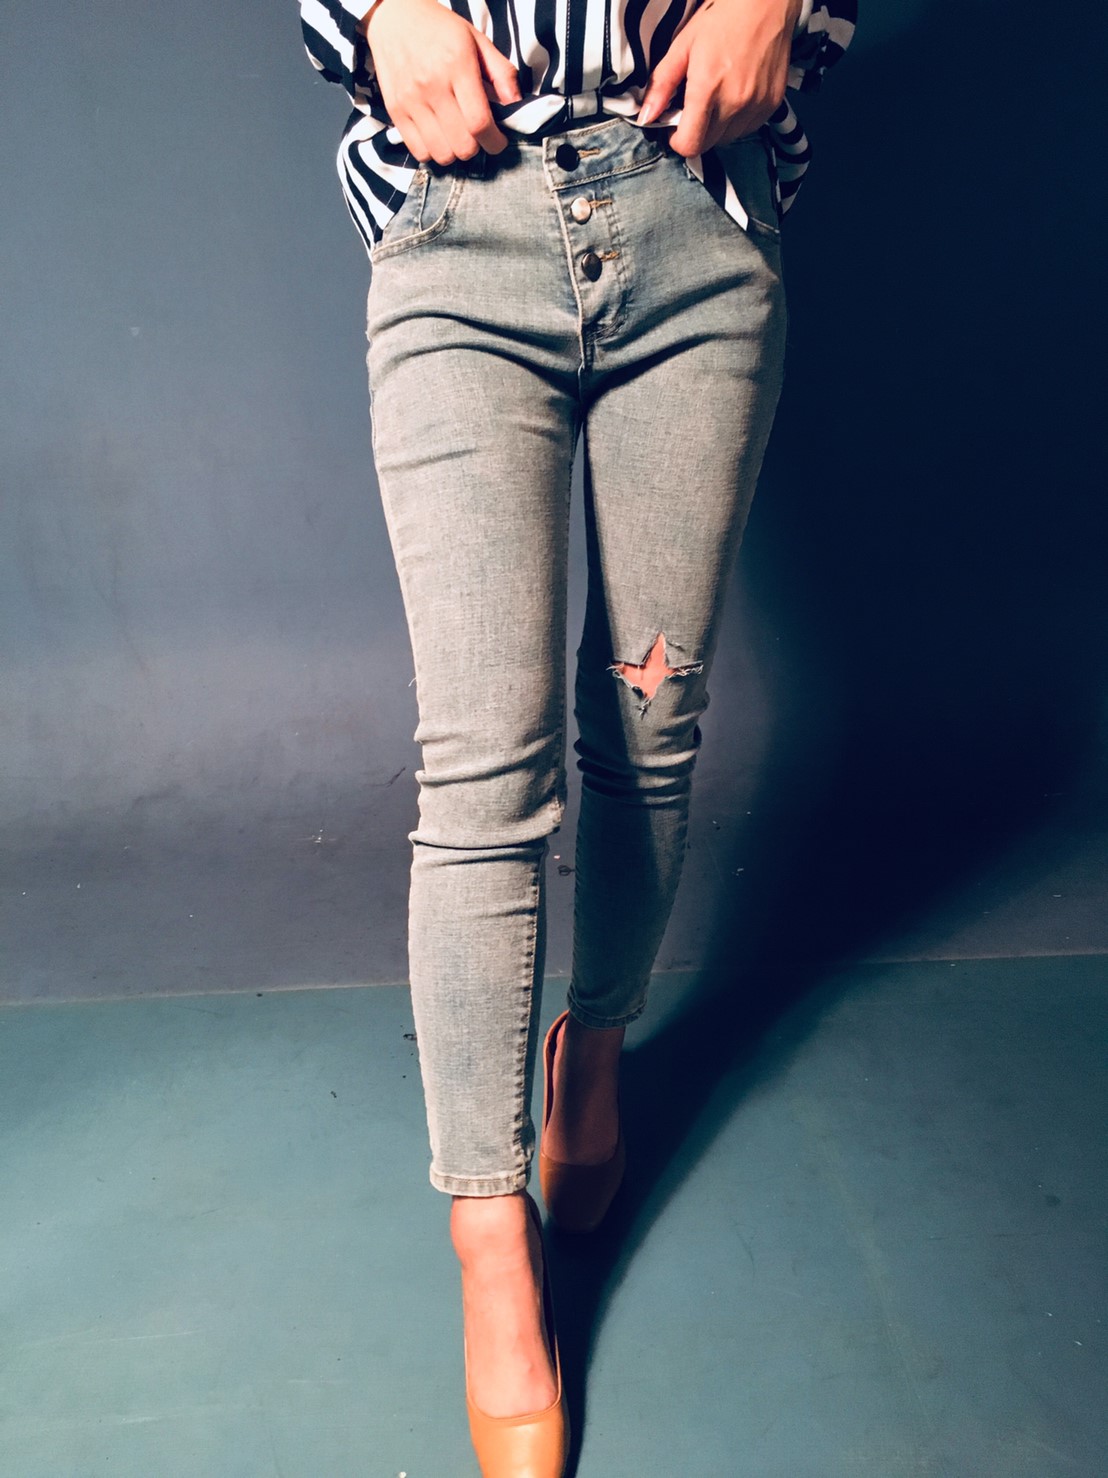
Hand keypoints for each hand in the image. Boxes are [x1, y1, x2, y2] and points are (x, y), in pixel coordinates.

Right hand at [362, 0, 523, 164]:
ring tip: (457, 137)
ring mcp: (411, 100)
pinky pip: (418, 151)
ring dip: (454, 153)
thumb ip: (501, 71)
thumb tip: (515, 102)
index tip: (498, 141)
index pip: (479, 122)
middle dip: (476, 148)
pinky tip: (438, 137)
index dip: (494, 141)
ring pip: (441, 153)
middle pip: (462, 145)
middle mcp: (432, 86)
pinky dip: (432, 152)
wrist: (393, 15)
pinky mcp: (395, 110)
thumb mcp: (476, 39)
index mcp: (457, 65)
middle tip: (477, 137)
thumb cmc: (438, 28)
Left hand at [636, 0, 802, 155]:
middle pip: (707, 144)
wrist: (767, 3)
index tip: (675, 125)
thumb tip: (645, 117)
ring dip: (717, 127)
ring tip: (717, 98)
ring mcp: (756, 105)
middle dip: (696, 132)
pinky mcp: (772, 104)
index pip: (690, 145)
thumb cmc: (722, 20)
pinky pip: (747, 129)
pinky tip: (735, 95)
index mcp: (708, 88)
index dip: (677, 140)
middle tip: (695, 106)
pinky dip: (737, 120)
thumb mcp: (683, 47)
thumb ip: (662, 85)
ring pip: (727, 138)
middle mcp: (734, 103)